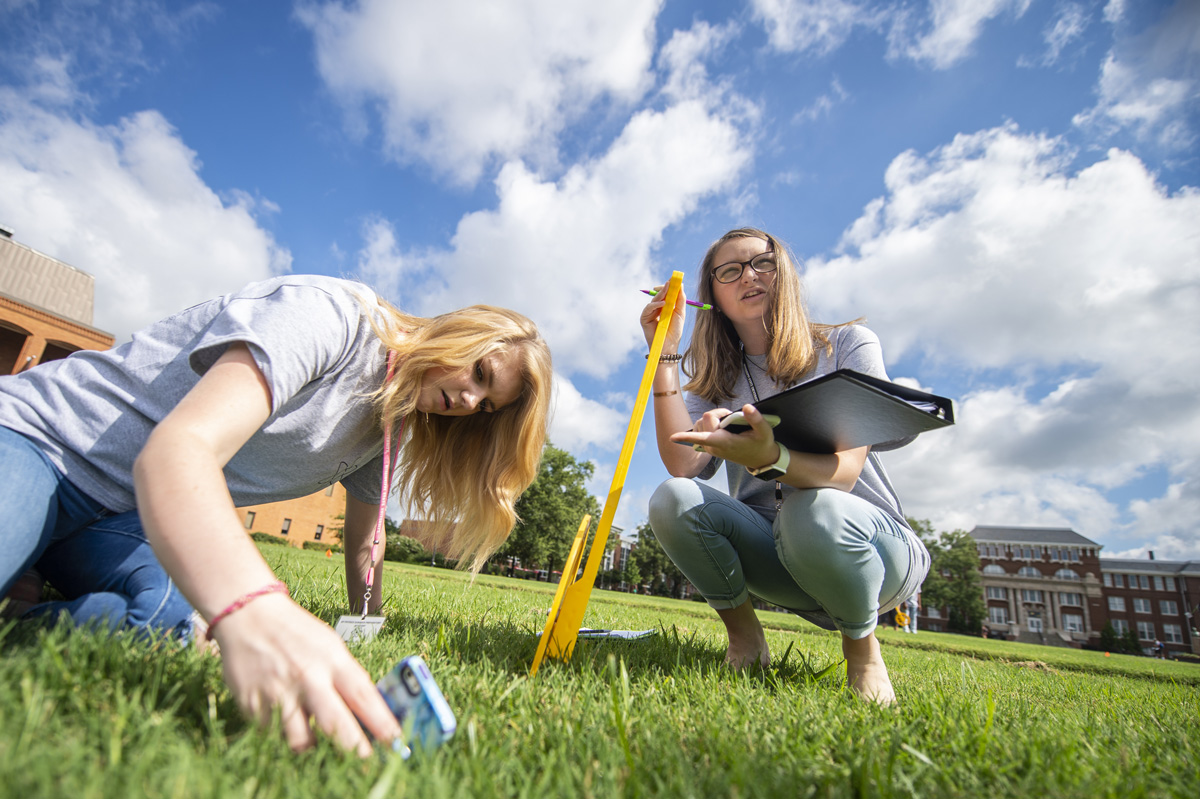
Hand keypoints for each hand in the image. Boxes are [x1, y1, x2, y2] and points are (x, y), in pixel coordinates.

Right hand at [213, 593, 401, 756]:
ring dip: (313, 748)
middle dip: (354, 749)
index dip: (382, 723)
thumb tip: (369, 713)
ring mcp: (280, 692)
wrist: (249, 616)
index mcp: (332, 659)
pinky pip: (273, 734)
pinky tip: (286, 724)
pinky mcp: (253, 705)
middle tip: (364, 761)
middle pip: (337, 725)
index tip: (396, 743)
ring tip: (318, 743)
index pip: (364, 697)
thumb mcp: (330, 646)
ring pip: (302, 741)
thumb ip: (346, 676)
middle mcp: (308, 677)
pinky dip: (283, 735)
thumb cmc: (297, 633)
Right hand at [639, 283, 688, 351]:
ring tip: (668, 290)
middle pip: (660, 295)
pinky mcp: (644, 318)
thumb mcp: (680, 313)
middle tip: (671, 281)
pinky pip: (649, 308)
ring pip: (654, 300)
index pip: (666, 294)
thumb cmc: (675, 331)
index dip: (669, 287)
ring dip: (661, 294)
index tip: (674, 279)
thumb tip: (681, 285)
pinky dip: (655, 304)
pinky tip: (662, 304)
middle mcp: (657, 308)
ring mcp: (650, 313)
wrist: (668, 345)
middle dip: (665, 288)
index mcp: (665, 307)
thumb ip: (680, 300)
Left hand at [670, 404, 778, 469]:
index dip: (687, 437)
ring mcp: (710, 448)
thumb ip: (756, 419)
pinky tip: (719, 425)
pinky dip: (707, 424)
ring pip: (701, 423)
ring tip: (728, 423)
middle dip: (716, 413)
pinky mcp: (710, 447)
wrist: (761, 460)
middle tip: (732, 416)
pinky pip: (701, 430)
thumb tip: (746, 407)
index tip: (672, 437)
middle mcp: (713, 447)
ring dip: (712, 418)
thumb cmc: (762, 445)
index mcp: (724, 443)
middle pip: (704, 419)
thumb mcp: (765, 431)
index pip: (702, 437)